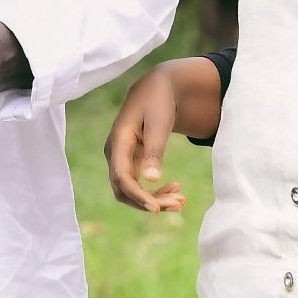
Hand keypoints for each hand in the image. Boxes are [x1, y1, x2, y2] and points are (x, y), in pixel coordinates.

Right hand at [104, 66, 189, 213]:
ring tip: (182, 201)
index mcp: (118, 142)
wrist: (156, 88)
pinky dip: (156, 191)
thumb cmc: (157, 102)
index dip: (137, 195)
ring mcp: (121, 159)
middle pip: (125, 189)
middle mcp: (115, 153)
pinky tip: (176, 188)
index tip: (156, 209)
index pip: (121, 177)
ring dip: (155, 199)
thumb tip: (152, 179)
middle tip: (179, 204)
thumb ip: (154, 150)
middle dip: (150, 201)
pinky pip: (139, 184)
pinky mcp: (131, 161)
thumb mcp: (159, 123)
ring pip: (132, 190)